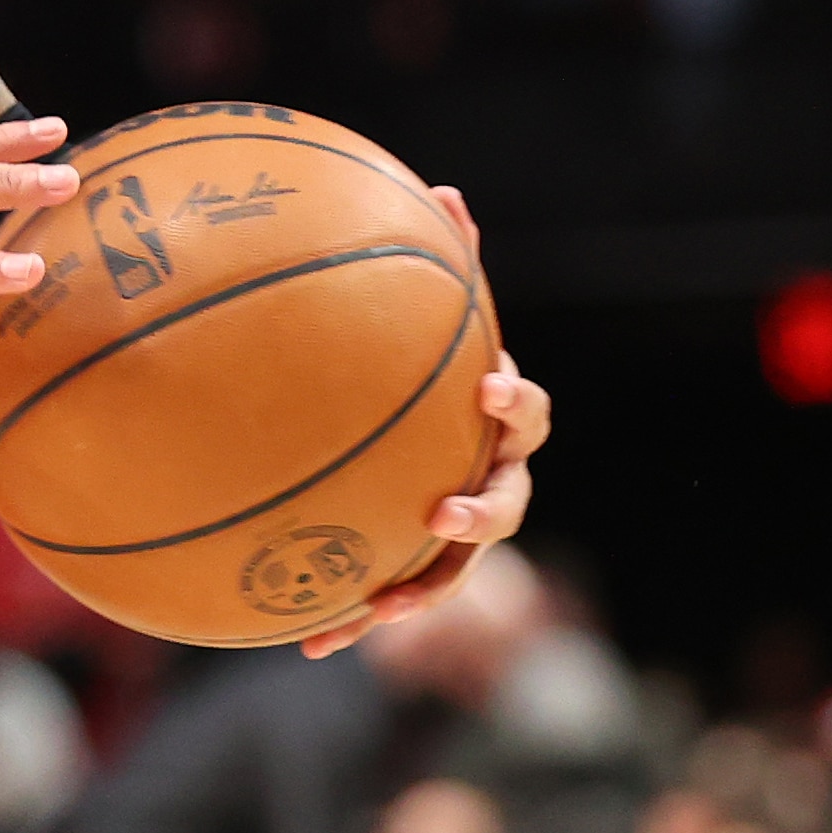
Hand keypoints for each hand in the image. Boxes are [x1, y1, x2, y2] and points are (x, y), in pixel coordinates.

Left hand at [304, 189, 548, 660]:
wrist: (411, 440)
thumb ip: (440, 262)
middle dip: (482, 512)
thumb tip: (442, 188)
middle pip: (509, 503)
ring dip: (424, 590)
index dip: (513, 403)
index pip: (525, 412)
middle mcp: (490, 479)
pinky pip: (390, 600)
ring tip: (383, 608)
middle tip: (443, 514)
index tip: (483, 389)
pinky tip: (306, 644)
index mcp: (493, 421)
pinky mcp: (415, 571)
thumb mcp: (429, 321)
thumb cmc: (426, 372)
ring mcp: (458, 534)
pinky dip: (354, 621)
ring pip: (456, 573)